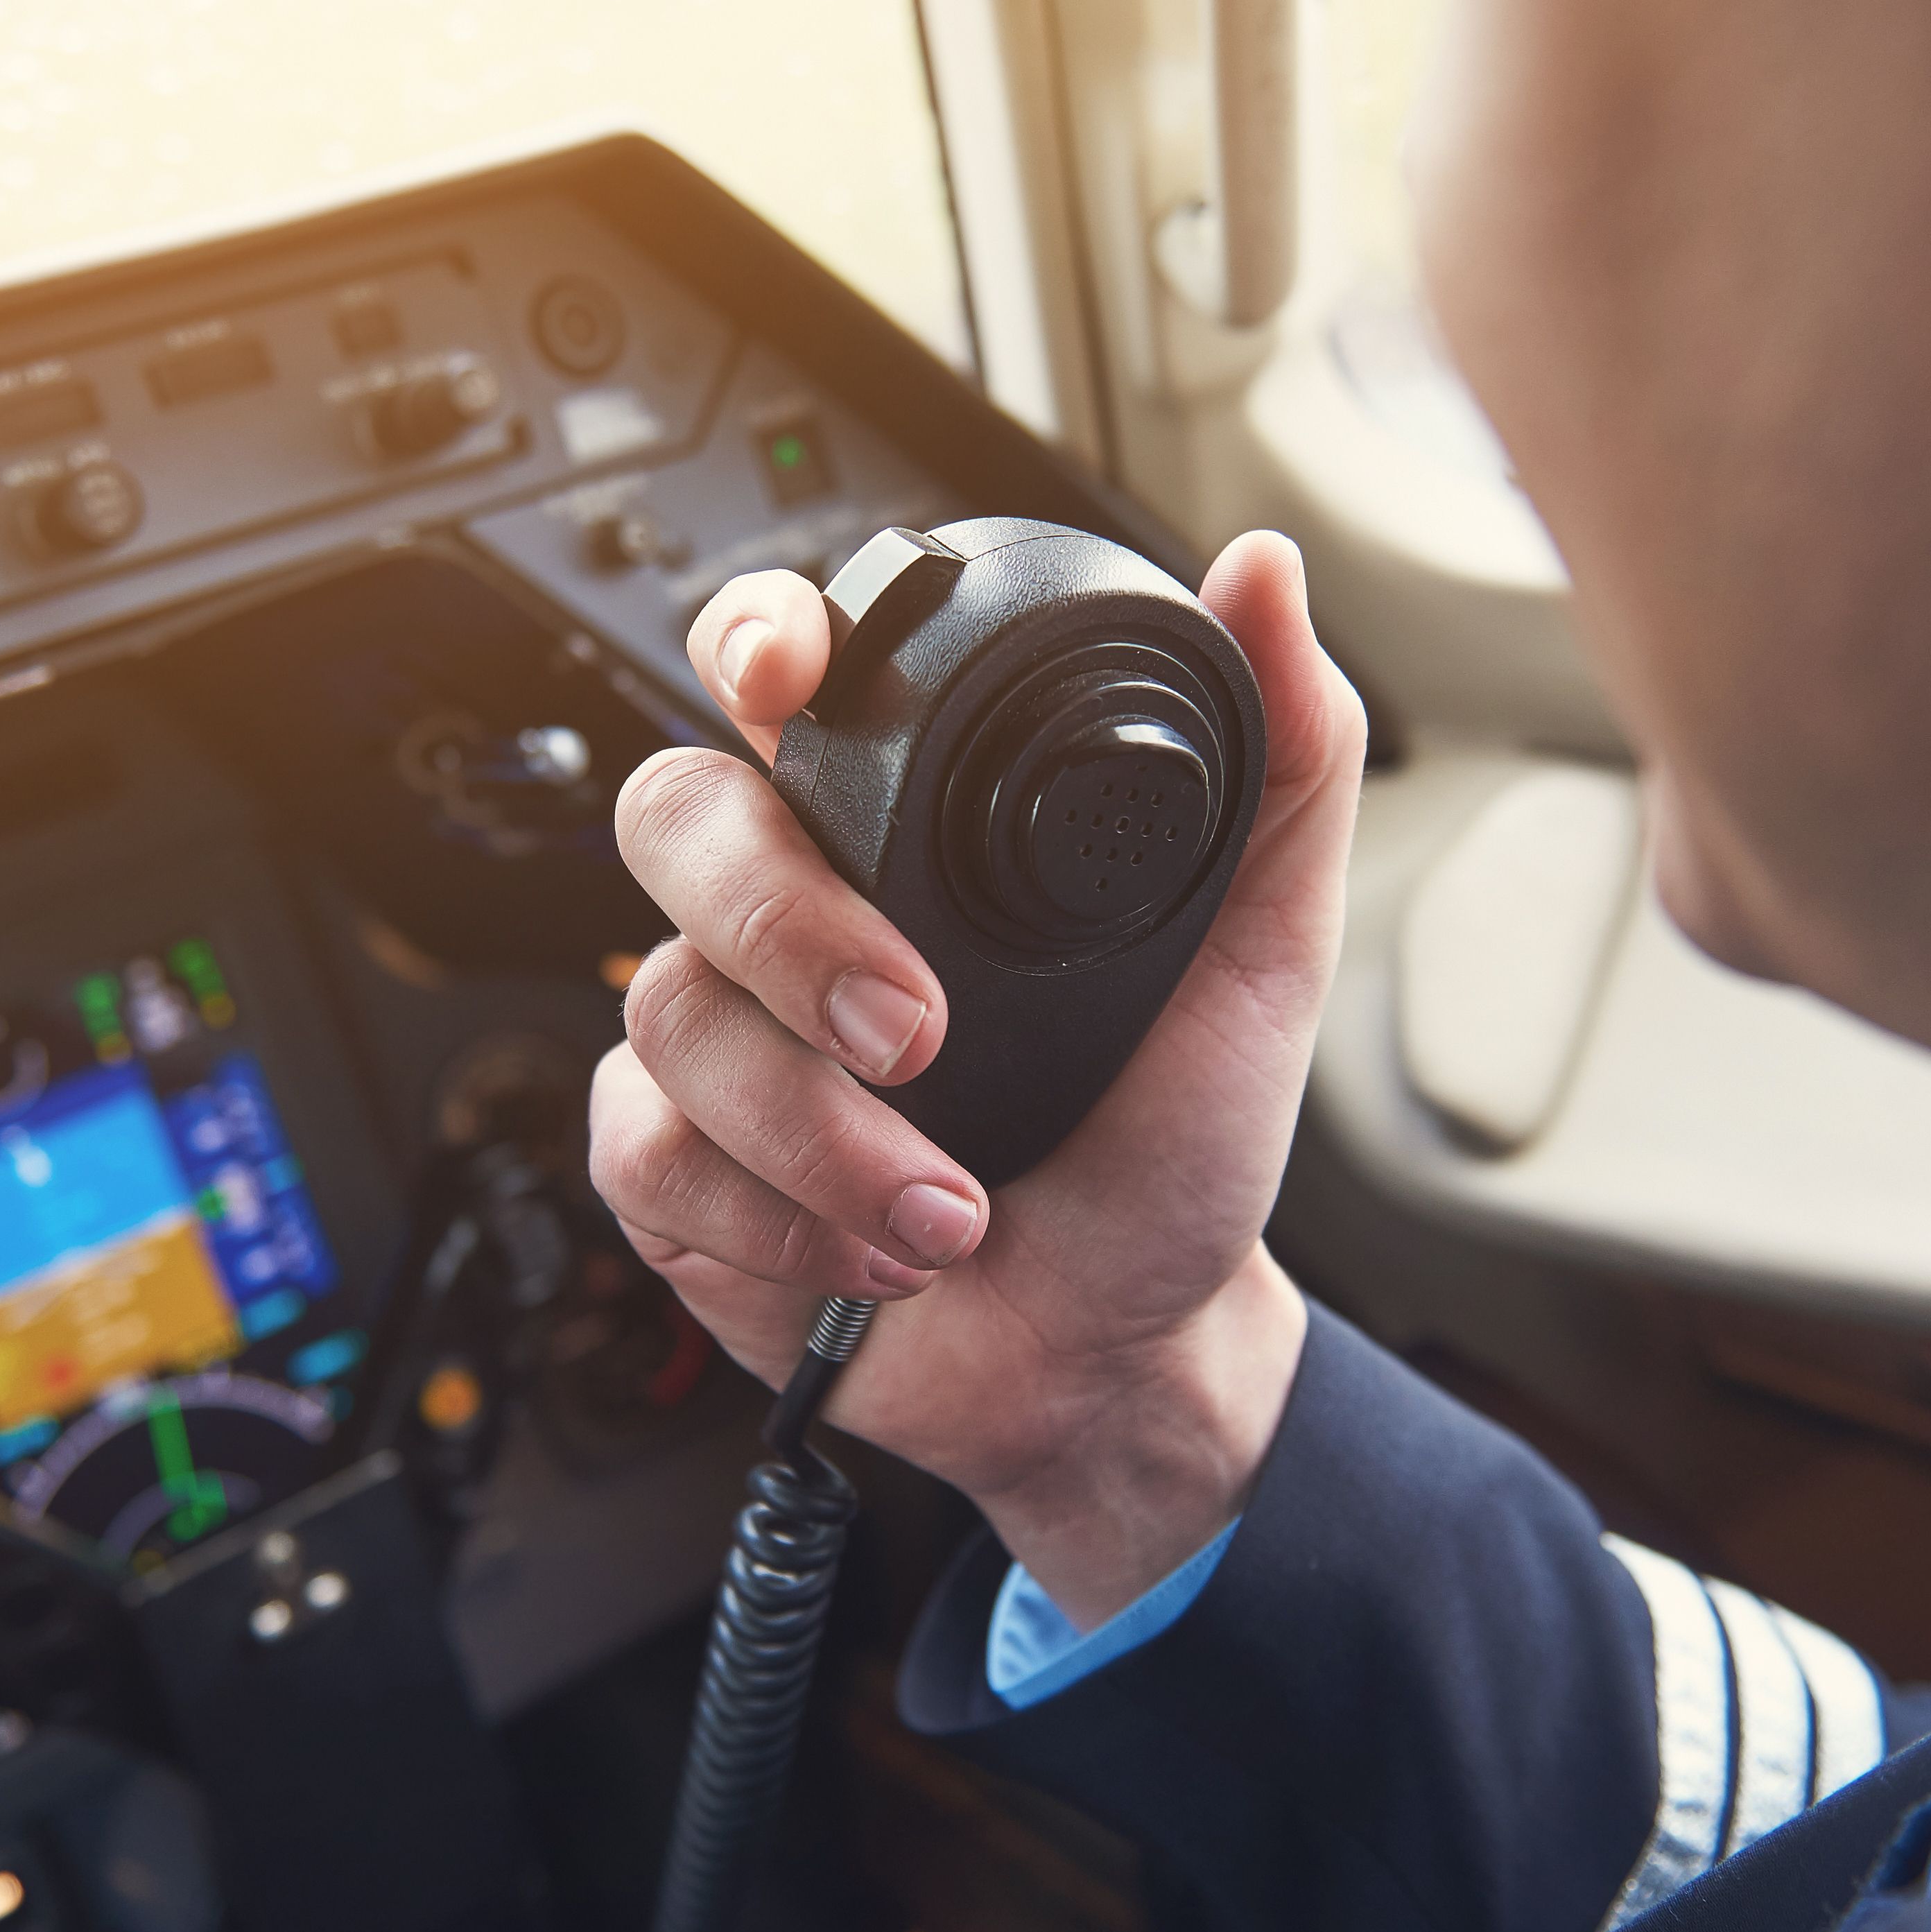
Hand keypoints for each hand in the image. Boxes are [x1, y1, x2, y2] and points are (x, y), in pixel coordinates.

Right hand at [592, 529, 1364, 1628]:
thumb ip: (1283, 763)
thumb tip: (1268, 575)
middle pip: (675, 816)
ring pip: (670, 1012)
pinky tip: (877, 1256)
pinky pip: (646, 1150)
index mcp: (904, 832)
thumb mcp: (1263, 959)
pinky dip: (776, 1219)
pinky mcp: (672, 1167)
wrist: (1123, 1356)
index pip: (780, 675)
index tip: (792, 679)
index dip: (756, 641)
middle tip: (918, 1035)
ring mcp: (721, 1037)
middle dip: (783, 927)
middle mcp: (791, 913)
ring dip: (824, 1136)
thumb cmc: (1170, 1154)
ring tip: (951, 1210)